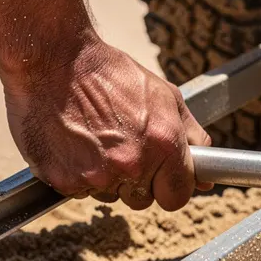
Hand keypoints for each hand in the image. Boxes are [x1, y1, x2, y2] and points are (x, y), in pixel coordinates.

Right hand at [2, 38, 211, 210]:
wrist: (53, 60)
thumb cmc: (109, 74)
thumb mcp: (164, 96)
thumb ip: (191, 137)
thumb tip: (207, 172)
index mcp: (163, 145)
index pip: (177, 197)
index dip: (170, 187)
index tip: (162, 178)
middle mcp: (132, 165)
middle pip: (142, 200)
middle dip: (136, 181)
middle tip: (121, 145)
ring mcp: (96, 176)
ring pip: (109, 196)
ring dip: (106, 176)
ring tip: (95, 138)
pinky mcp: (64, 180)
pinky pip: (79, 191)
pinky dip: (77, 173)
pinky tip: (75, 143)